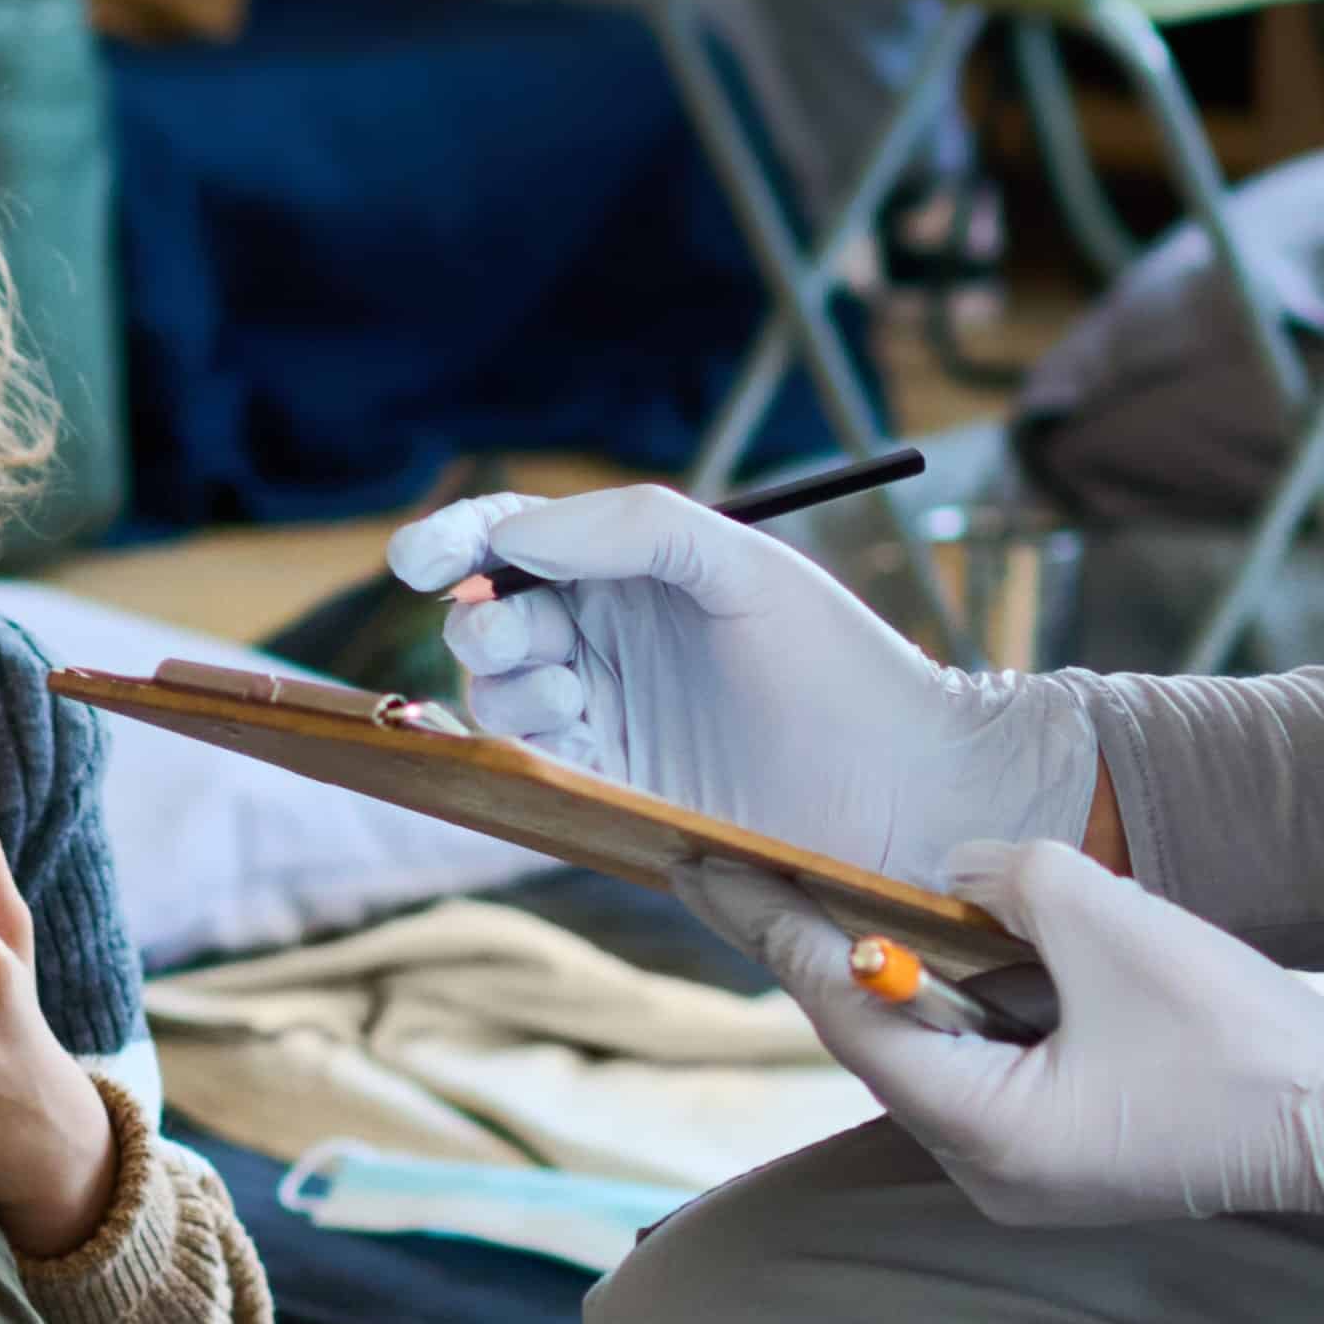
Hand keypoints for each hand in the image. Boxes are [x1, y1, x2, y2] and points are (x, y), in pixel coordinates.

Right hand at [384, 481, 1097, 889]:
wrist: (902, 787)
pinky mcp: (608, 795)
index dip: (457, 539)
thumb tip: (511, 539)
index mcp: (632, 572)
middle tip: (510, 630)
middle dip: (481, 619)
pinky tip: (569, 728)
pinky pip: (525, 765)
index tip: (421, 557)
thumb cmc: (836, 663)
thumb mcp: (738, 563)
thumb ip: (628, 528)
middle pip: (488, 617)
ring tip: (572, 693)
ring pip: (494, 693)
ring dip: (507, 684)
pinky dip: (522, 742)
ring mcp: (605, 720)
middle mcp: (608, 643)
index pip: (515, 541)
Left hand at [734, 842, 1323, 1235]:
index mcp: (987, 1133)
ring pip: (937, 1048)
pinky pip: (990, 1062)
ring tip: (828, 887)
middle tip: (742, 866)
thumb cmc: (1242, 1040)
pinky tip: (949, 938)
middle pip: (880, 1039)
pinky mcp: (1067, 1150)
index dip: (777, 932)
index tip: (708, 868)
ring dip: (904, 972)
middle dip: (823, 947)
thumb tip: (957, 874)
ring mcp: (1027, 1170)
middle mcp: (988, 1170)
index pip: (849, 1015)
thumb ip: (1012, 881)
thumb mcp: (1112, 927)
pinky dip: (969, 1000)